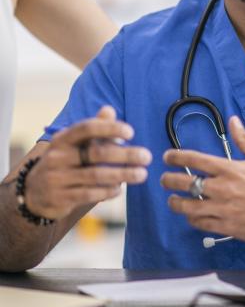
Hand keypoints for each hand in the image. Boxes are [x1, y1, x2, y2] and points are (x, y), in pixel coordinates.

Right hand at [25, 106, 151, 219]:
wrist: (36, 192)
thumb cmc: (67, 161)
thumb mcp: (75, 143)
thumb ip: (94, 127)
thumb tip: (109, 109)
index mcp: (63, 138)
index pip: (87, 128)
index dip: (109, 128)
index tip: (131, 132)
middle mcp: (58, 156)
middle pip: (96, 153)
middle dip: (125, 155)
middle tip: (147, 157)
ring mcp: (56, 178)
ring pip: (96, 175)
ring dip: (122, 175)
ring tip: (142, 174)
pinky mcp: (59, 198)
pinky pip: (89, 194)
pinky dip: (107, 191)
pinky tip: (119, 189)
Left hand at [161, 116, 244, 243]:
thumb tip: (233, 121)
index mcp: (230, 169)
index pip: (195, 160)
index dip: (176, 157)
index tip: (167, 157)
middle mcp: (222, 188)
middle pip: (185, 183)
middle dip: (169, 180)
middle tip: (164, 179)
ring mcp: (222, 209)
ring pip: (188, 207)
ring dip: (176, 202)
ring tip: (173, 200)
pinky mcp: (226, 226)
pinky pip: (200, 223)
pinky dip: (192, 218)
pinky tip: (192, 215)